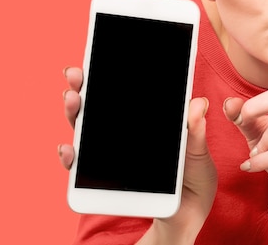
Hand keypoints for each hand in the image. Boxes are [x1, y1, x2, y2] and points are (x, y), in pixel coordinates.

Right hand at [59, 68, 216, 242]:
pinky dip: (72, 158)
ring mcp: (112, 155)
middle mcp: (124, 134)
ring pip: (86, 131)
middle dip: (83, 88)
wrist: (188, 212)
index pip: (124, 94)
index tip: (97, 56)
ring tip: (73, 100)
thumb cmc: (193, 177)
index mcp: (147, 122)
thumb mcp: (198, 152)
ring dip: (75, 115)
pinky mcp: (106, 180)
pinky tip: (69, 148)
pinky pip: (82, 169)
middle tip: (76, 75)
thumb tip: (198, 104)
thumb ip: (195, 130)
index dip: (108, 74)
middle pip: (98, 107)